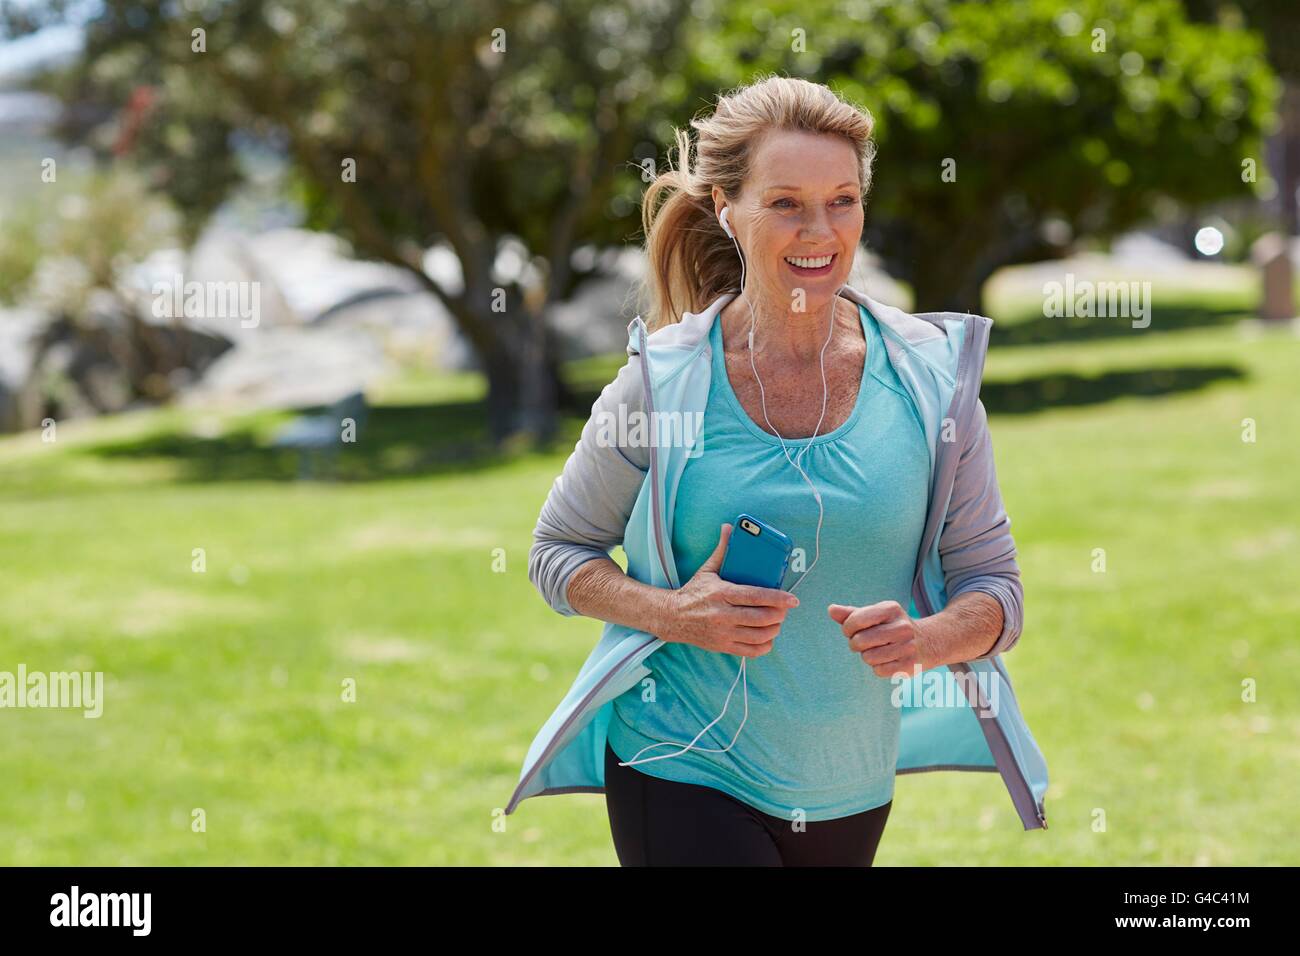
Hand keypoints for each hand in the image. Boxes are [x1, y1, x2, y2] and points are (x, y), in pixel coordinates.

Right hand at [659, 523, 799, 656]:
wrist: (672, 617)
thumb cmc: (694, 592)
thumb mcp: (707, 570)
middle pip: (761, 618)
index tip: (793, 599)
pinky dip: (764, 645)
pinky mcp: (723, 646)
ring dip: (774, 629)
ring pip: (759, 636)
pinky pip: (751, 651)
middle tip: (784, 609)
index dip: (777, 598)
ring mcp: (723, 633)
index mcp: (722, 593)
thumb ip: (722, 550)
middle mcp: (723, 615)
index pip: (755, 596)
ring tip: (777, 621)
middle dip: (779, 614)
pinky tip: (767, 637)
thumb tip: (728, 527)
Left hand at [827, 600, 934, 677]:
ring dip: (868, 656)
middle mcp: (902, 627)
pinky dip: (878, 667)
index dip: (847, 628)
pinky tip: (888, 660)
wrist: (928, 642)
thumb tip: (831, 609)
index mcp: (891, 609)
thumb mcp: (875, 615)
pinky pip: (878, 671)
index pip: (855, 620)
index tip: (853, 630)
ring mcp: (908, 647)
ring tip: (878, 651)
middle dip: (856, 644)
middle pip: (859, 641)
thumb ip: (852, 613)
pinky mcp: (909, 666)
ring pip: (868, 658)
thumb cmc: (892, 627)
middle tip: (865, 643)